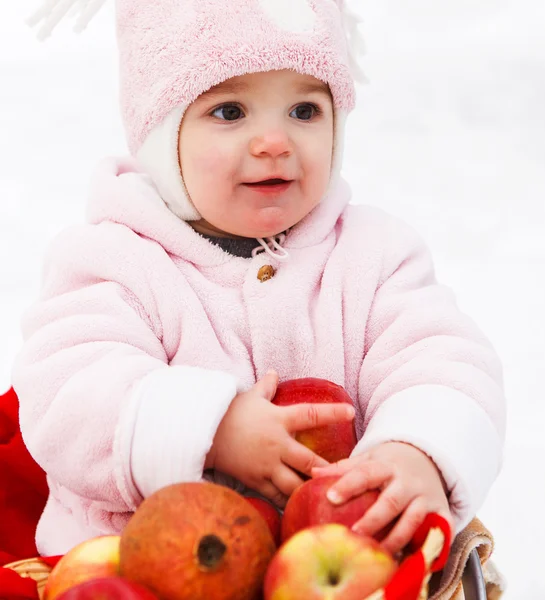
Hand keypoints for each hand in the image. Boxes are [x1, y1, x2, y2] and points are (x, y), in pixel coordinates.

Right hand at [207, 370, 354, 507]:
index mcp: (278, 420)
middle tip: (348, 473)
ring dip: (311, 490)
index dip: (333, 413)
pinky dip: (290, 501)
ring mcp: (266, 466)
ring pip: (295, 485)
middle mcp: (276, 444)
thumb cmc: (230, 413)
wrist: (203, 434)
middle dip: (329, 470)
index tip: (352, 413)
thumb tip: (274, 373)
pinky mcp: (256, 481)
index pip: (311, 415)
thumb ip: (266, 387)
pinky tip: (303, 504)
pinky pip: (277, 496)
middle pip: (310, 461)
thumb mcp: (250, 397)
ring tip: (328, 494)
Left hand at [311, 441, 452, 554]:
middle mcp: (406, 481)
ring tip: (378, 553)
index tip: (330, 497)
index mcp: (385, 466)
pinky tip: (412, 559)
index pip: (364, 474)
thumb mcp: (368, 459)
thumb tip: (313, 473)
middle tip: (353, 533)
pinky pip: (438, 530)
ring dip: (395, 539)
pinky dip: (429, 544)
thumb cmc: (387, 464)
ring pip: (412, 521)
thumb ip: (343, 468)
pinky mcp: (441, 510)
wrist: (427, 458)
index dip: (348, 485)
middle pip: (389, 502)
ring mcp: (425, 496)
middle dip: (372, 520)